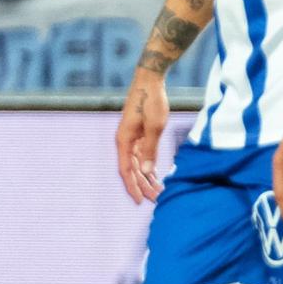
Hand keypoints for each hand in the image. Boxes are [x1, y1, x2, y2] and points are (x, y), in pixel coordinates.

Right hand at [116, 69, 168, 203]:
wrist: (149, 81)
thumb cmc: (151, 102)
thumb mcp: (155, 127)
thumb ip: (150, 150)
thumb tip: (147, 172)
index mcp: (124, 140)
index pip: (126, 170)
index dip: (132, 186)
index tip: (140, 201)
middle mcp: (124, 141)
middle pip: (131, 169)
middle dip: (142, 185)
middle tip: (156, 199)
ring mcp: (130, 137)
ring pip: (136, 163)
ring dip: (146, 177)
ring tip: (158, 190)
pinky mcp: (137, 134)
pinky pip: (140, 155)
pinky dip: (148, 166)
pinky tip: (156, 174)